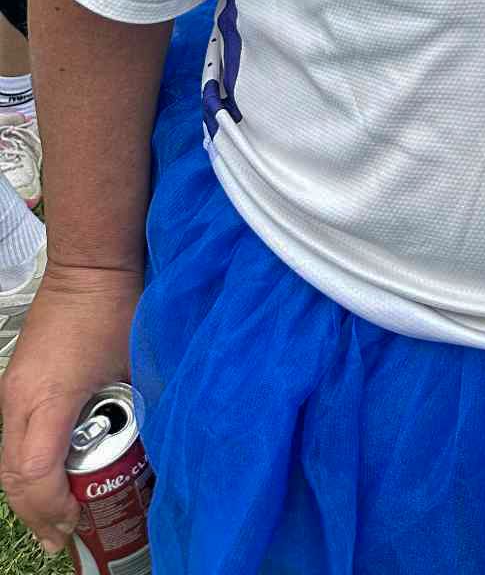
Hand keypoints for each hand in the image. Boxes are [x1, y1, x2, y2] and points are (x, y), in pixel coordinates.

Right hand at [0, 265, 140, 554]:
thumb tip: (155, 453)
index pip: (33, 475)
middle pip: (11, 477)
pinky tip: (55, 476)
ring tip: (60, 517)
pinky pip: (15, 438)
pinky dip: (31, 465)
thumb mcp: (136, 364)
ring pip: (9, 459)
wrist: (91, 260)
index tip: (76, 525)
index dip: (52, 509)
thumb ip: (141, 409)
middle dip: (37, 513)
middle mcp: (17, 400)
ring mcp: (12, 390)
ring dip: (31, 492)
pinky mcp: (16, 382)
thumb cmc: (118, 307)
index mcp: (44, 399)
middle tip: (64, 539)